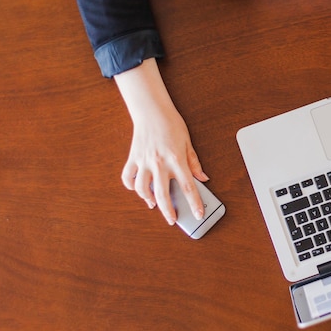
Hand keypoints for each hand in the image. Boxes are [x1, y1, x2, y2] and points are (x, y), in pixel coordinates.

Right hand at [114, 58, 207, 224]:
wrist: (151, 110)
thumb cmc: (171, 124)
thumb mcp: (188, 142)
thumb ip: (194, 162)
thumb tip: (203, 178)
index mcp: (176, 160)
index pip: (187, 187)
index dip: (194, 203)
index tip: (198, 215)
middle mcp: (159, 163)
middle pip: (163, 194)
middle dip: (168, 211)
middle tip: (172, 220)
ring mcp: (144, 161)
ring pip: (142, 189)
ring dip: (148, 199)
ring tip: (154, 204)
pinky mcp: (133, 158)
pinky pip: (128, 177)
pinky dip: (132, 186)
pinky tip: (139, 190)